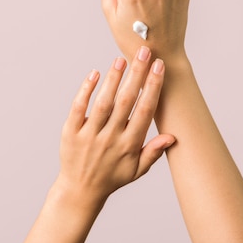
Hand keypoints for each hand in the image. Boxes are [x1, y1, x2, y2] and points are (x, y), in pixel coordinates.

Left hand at [56, 46, 175, 204]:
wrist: (79, 190)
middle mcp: (110, 138)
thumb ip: (153, 152)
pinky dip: (86, 90)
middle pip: (126, 101)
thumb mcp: (136, 170)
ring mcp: (89, 134)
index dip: (153, 87)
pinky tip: (94, 73)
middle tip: (143, 52)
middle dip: (136, 74)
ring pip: (103, 102)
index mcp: (129, 145)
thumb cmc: (112, 177)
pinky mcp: (71, 132)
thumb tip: (172, 136)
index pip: (144, 111)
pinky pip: (78, 107)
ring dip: (113, 79)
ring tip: (121, 58)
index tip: (159, 67)